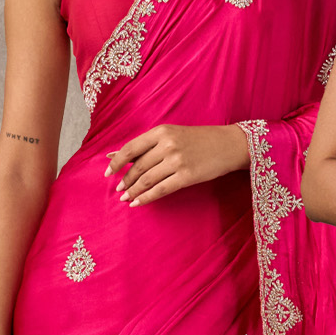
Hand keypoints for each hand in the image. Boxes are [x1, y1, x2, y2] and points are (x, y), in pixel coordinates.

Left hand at [106, 124, 249, 205]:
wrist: (228, 144)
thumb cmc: (199, 140)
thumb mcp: (172, 134)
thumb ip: (147, 145)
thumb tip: (115, 154)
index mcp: (161, 131)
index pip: (131, 148)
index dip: (116, 162)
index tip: (107, 172)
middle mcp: (167, 145)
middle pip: (138, 167)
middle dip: (125, 180)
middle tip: (119, 189)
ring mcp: (177, 161)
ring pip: (147, 180)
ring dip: (133, 191)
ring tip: (126, 198)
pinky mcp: (186, 176)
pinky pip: (160, 190)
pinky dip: (146, 198)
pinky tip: (138, 202)